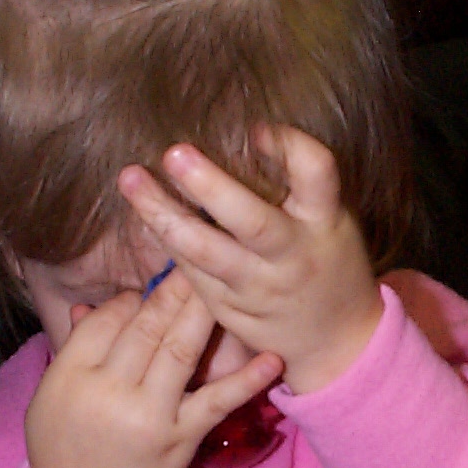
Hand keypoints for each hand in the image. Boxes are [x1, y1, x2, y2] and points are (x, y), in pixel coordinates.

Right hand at [24, 271, 282, 467]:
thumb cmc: (64, 449)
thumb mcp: (51, 397)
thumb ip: (75, 349)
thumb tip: (97, 304)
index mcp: (71, 377)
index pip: (107, 319)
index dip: (132, 299)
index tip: (148, 289)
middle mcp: (110, 392)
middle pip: (147, 326)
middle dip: (173, 290)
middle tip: (195, 260)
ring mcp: (151, 416)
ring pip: (181, 350)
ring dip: (204, 312)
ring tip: (223, 282)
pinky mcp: (183, 438)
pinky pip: (219, 401)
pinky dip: (248, 380)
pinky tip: (272, 357)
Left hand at [118, 126, 383, 394]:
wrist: (337, 340)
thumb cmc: (327, 260)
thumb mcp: (329, 218)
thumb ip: (296, 185)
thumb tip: (245, 131)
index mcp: (325, 222)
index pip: (317, 173)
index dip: (291, 145)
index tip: (258, 128)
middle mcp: (293, 256)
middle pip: (252, 221)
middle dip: (211, 187)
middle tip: (174, 152)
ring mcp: (259, 288)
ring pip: (206, 253)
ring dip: (164, 214)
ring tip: (131, 178)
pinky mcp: (229, 310)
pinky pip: (191, 272)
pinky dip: (166, 239)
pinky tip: (143, 211)